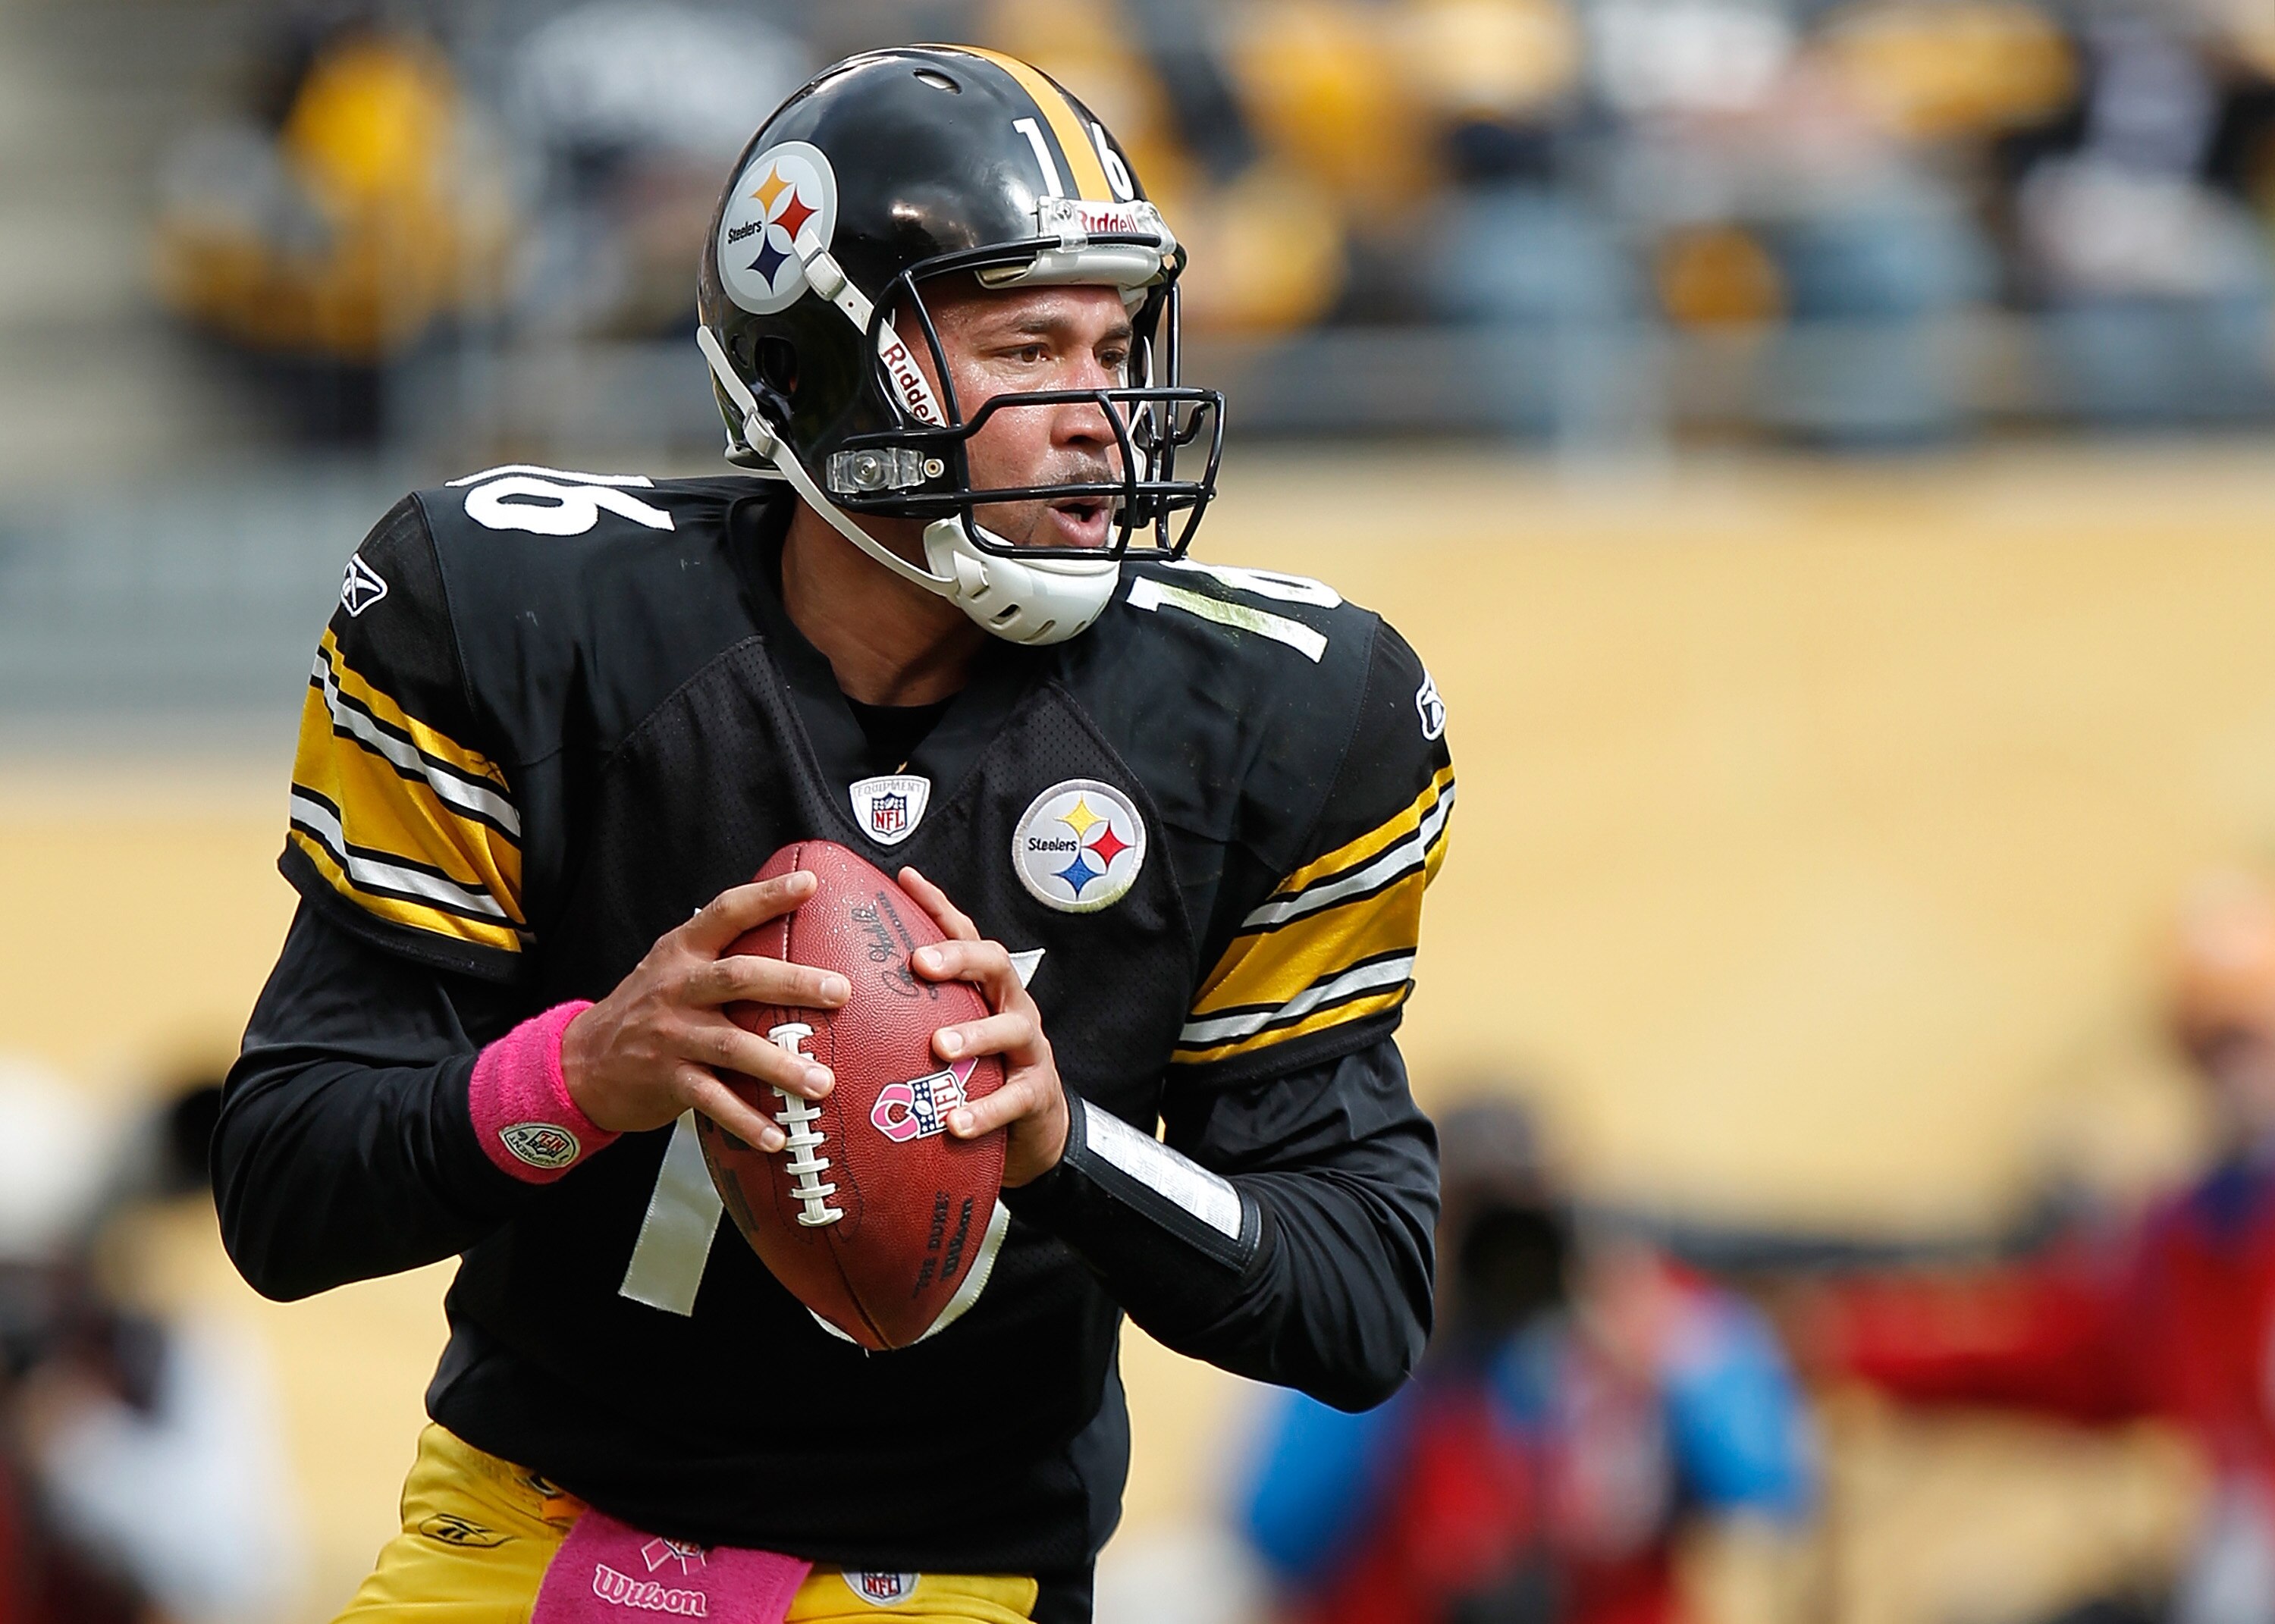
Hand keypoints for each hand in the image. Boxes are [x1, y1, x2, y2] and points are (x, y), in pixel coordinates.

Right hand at [560, 872, 849, 1152]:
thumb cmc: (647, 1010)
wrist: (581, 1062)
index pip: (726, 912)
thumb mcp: (672, 969)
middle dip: (793, 982)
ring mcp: (670, 1035)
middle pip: (739, 977)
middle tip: (841, 991)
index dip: (767, 896)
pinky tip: (777, 1137)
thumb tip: (795, 937)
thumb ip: (720, 953)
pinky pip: (713, 1101)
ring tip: (823, 1083)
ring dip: (781, 1066)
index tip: (810, 884)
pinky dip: (746, 1120)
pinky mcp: (666, 1079)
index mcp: (682, 952)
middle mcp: (677, 988)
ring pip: (732, 1046)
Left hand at [900, 867, 1068, 1186]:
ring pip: (1010, 1028)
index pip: (965, 935)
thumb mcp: (949, 1032)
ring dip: (974, 1035)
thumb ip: (908, 1014)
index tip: (905, 880)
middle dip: (959, 958)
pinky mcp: (1036, 1093)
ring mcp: (1029, 1048)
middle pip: (995, 964)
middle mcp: (1011, 1006)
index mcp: (985, 987)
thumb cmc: (978, 1071)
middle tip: (921, 962)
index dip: (939, 907)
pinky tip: (955, 1122)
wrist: (1034, 1127)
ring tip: (940, 1046)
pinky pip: (1014, 1098)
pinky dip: (985, 1110)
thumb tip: (833, 995)